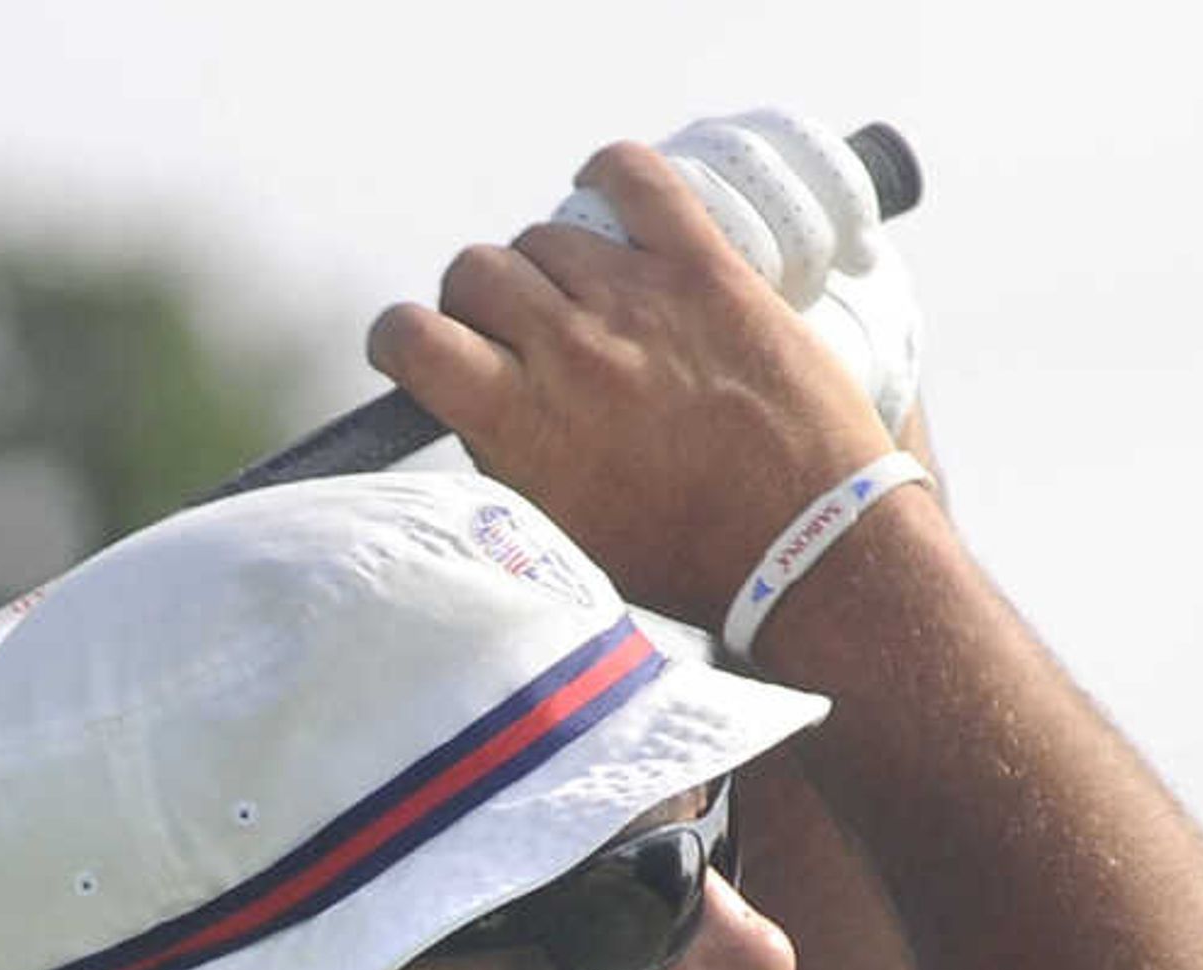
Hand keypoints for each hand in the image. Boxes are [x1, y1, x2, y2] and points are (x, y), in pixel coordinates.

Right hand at [369, 142, 894, 621]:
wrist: (801, 545)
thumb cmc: (682, 559)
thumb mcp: (558, 532)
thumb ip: (506, 461)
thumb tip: (478, 408)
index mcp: (521, 421)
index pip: (412, 336)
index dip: (401, 337)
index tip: (417, 347)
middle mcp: (568, 350)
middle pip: (477, 273)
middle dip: (480, 302)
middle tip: (515, 333)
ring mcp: (636, 300)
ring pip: (548, 234)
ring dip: (550, 263)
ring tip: (582, 298)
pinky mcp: (704, 270)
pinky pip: (636, 179)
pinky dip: (610, 176)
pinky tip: (609, 197)